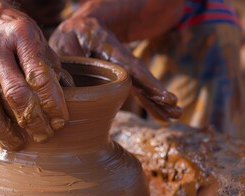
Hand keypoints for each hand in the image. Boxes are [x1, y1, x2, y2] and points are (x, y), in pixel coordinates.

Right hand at [0, 2, 68, 149]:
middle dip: (31, 121)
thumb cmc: (16, 33)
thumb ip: (52, 67)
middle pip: (14, 93)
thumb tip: (71, 97)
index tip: (60, 123)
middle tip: (43, 136)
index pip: (39, 77)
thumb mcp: (39, 40)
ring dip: (2, 130)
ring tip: (16, 144)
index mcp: (21, 36)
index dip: (52, 104)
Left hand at [49, 17, 181, 120]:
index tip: (163, 95)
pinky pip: (138, 93)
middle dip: (159, 95)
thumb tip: (70, 82)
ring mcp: (124, 72)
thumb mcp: (67, 40)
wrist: (83, 28)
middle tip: (176, 110)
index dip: (147, 82)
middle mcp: (122, 62)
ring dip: (159, 102)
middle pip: (143, 79)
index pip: (131, 67)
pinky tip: (162, 117)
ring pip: (143, 88)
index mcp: (110, 49)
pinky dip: (150, 105)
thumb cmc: (73, 35)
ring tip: (175, 115)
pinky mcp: (123, 80)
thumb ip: (70, 57)